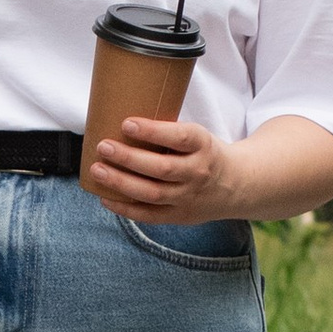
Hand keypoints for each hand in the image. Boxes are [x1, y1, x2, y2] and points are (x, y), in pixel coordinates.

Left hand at [86, 116, 243, 220]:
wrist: (235, 185)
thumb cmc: (203, 153)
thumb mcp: (197, 136)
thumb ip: (168, 132)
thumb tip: (119, 116)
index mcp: (203, 145)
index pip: (179, 138)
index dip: (152, 131)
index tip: (126, 123)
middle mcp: (198, 172)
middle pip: (161, 168)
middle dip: (128, 157)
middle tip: (103, 146)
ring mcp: (189, 197)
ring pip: (152, 193)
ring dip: (121, 182)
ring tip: (97, 170)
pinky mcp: (180, 216)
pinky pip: (150, 215)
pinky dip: (125, 208)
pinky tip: (104, 197)